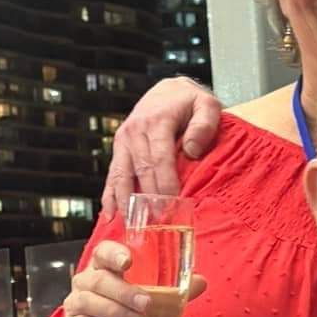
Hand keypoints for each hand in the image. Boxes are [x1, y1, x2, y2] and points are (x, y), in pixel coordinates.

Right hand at [59, 241, 205, 316]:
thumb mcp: (156, 304)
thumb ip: (175, 292)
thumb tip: (201, 281)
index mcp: (104, 268)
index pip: (102, 252)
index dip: (113, 253)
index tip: (128, 261)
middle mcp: (85, 283)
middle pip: (98, 279)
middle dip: (123, 291)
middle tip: (147, 303)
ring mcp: (75, 305)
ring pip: (89, 301)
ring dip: (117, 311)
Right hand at [101, 76, 222, 215]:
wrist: (169, 90)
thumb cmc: (191, 102)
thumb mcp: (207, 105)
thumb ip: (204, 125)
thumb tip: (191, 150)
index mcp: (157, 122)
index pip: (160, 159)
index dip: (165, 185)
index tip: (172, 207)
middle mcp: (135, 131)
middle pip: (141, 171)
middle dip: (148, 200)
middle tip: (157, 225)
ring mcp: (124, 140)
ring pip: (121, 175)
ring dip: (126, 202)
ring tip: (132, 226)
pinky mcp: (119, 147)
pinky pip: (113, 174)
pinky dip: (110, 195)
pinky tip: (110, 215)